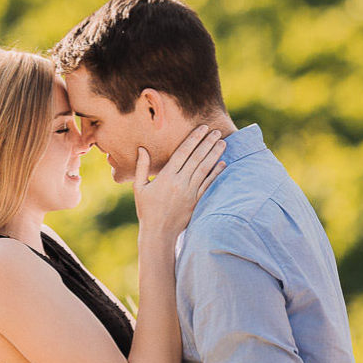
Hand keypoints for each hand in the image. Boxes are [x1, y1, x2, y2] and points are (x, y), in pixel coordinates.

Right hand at [133, 126, 225, 243]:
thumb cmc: (146, 209)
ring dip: (215, 155)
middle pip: (197, 158)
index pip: (183, 153)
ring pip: (205, 170)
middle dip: (208, 143)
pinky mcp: (196, 202)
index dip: (194, 139)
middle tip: (217, 131)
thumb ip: (142, 167)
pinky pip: (208, 185)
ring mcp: (190, 192)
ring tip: (223, 142)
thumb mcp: (139, 187)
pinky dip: (216, 174)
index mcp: (166, 177)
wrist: (158, 233)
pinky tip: (222, 164)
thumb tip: (142, 149)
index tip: (203, 128)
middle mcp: (180, 182)